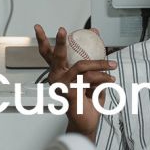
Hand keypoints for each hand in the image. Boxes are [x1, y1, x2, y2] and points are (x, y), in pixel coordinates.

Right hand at [35, 24, 116, 140]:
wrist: (87, 122)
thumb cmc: (88, 100)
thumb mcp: (92, 76)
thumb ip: (92, 56)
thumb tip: (95, 34)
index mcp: (60, 72)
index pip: (48, 54)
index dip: (42, 40)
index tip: (38, 27)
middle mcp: (57, 78)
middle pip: (56, 56)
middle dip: (59, 42)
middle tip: (61, 30)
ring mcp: (61, 85)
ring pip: (81, 66)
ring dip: (100, 63)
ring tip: (112, 65)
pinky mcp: (69, 92)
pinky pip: (89, 79)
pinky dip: (103, 78)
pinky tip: (110, 80)